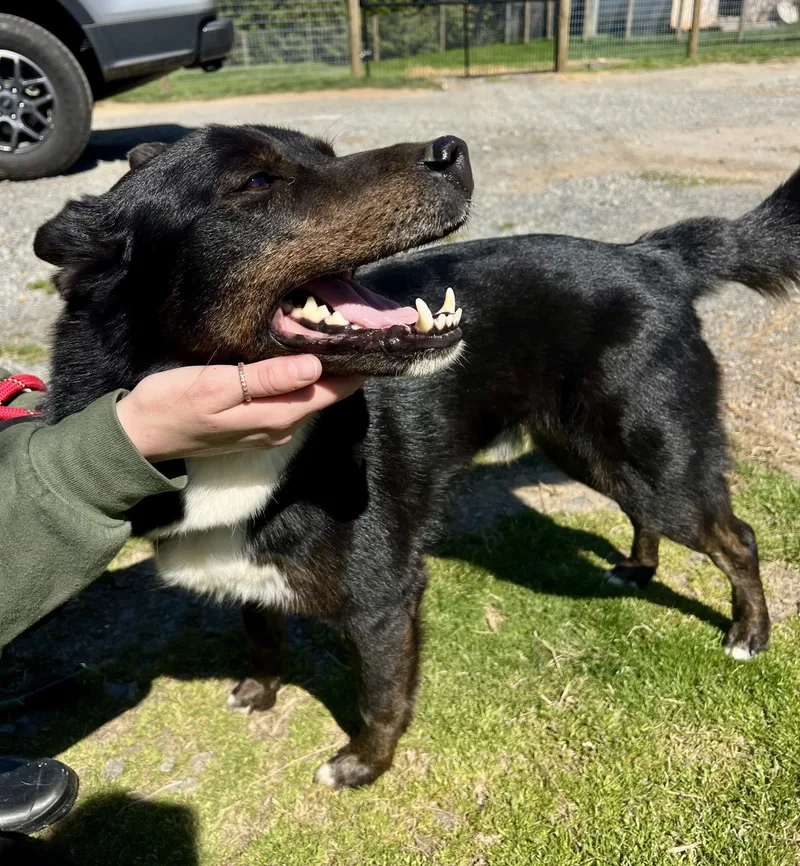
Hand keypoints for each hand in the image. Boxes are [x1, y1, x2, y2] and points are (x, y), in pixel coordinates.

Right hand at [116, 356, 364, 462]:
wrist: (139, 436)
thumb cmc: (172, 404)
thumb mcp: (217, 388)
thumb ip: (267, 380)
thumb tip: (315, 367)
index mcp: (278, 416)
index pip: (334, 391)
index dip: (356, 366)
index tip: (372, 337)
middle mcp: (282, 427)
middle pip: (326, 394)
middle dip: (343, 363)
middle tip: (354, 324)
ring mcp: (269, 429)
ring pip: (309, 397)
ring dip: (323, 371)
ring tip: (333, 333)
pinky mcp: (256, 425)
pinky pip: (290, 400)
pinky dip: (301, 380)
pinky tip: (300, 357)